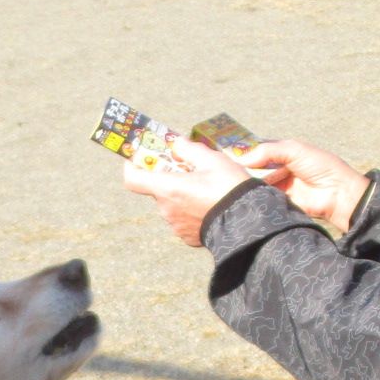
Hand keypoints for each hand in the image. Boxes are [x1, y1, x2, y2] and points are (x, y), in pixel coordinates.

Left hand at [120, 136, 254, 247]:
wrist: (248, 222)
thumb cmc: (229, 187)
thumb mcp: (212, 159)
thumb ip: (189, 149)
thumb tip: (176, 143)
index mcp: (168, 188)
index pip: (132, 179)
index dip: (131, 167)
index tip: (138, 159)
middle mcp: (166, 209)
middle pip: (157, 189)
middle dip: (168, 178)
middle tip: (188, 169)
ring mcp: (175, 225)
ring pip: (171, 204)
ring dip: (181, 194)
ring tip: (205, 188)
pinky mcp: (186, 236)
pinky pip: (182, 218)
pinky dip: (190, 210)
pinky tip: (209, 204)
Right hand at [235, 139, 370, 235]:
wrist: (337, 194)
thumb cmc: (321, 166)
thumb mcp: (295, 150)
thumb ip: (268, 150)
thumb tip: (242, 158)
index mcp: (282, 152)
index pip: (257, 149)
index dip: (243, 151)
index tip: (224, 152)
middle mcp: (277, 168)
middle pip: (253, 166)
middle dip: (241, 167)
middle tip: (224, 168)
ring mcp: (277, 185)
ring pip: (255, 182)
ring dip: (246, 181)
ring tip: (231, 179)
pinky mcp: (277, 201)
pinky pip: (261, 197)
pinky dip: (253, 194)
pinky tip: (240, 193)